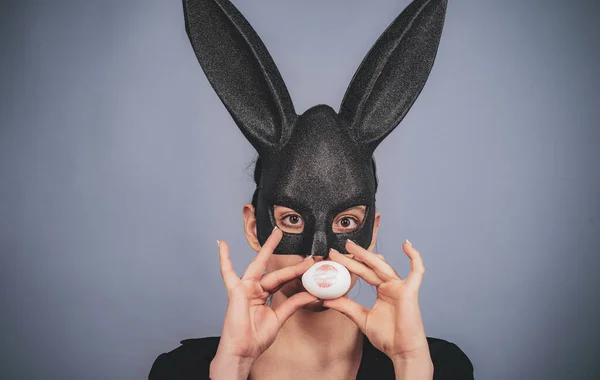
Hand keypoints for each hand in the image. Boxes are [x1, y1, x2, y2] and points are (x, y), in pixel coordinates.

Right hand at [211, 227, 316, 378]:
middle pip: (271, 267)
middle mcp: (254, 289)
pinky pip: (227, 273)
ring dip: (268, 249)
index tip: (310, 263)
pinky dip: (224, 259)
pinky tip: (222, 244)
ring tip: (277, 233)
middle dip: (283, 254)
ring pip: (260, 266)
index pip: (283, 279)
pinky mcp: (236, 291)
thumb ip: (293, 304)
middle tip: (290, 236)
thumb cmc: (256, 338)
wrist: (244, 350)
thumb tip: (311, 294)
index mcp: (263, 295)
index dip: (297, 272)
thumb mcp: (279, 318)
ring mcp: (245, 288)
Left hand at [324, 240, 430, 364]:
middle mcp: (391, 286)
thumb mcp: (361, 318)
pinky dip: (414, 257)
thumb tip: (325, 299)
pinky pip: (417, 271)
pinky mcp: (410, 291)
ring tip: (351, 246)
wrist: (402, 352)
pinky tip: (406, 245)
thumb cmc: (387, 338)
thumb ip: (345, 306)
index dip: (350, 264)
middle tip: (338, 248)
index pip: (364, 272)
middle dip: (354, 256)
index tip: (334, 258)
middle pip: (371, 266)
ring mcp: (401, 287)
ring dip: (367, 255)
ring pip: (382, 266)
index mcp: (382, 291)